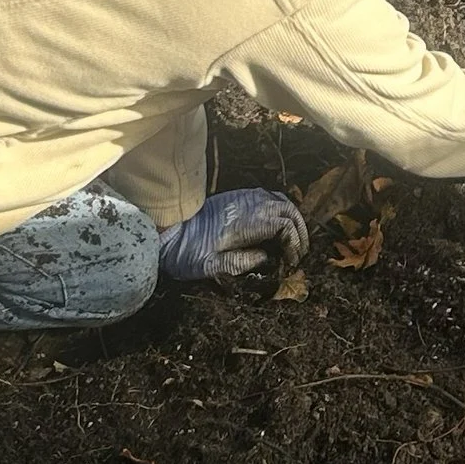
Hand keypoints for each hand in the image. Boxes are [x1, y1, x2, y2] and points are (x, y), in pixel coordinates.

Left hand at [157, 187, 309, 286]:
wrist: (164, 231)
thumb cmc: (186, 252)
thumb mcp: (213, 266)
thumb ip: (243, 263)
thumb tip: (268, 259)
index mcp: (244, 223)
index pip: (284, 226)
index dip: (294, 244)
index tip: (291, 262)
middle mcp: (247, 205)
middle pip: (288, 210)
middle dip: (299, 231)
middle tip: (299, 252)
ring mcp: (242, 198)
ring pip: (280, 200)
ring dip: (291, 218)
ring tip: (293, 239)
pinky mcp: (236, 197)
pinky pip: (267, 197)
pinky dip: (279, 209)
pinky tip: (277, 224)